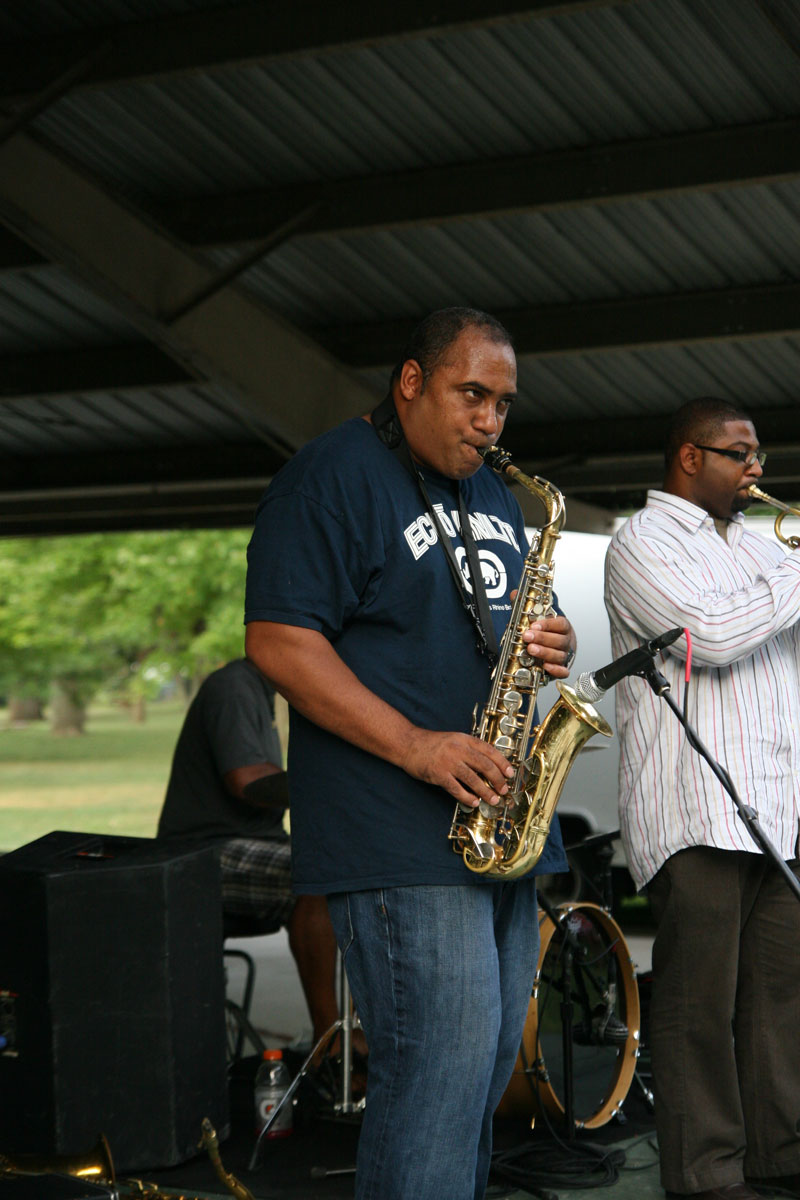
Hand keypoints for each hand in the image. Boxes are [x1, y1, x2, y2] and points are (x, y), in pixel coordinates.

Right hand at [399, 728, 514, 808]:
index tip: (510, 774)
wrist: (408, 744)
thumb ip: (470, 749)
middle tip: (503, 790)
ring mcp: (448, 762)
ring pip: (473, 779)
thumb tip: (489, 766)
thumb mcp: (454, 740)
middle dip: (497, 780)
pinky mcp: (438, 774)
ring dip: (485, 791)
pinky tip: (473, 802)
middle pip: (485, 765)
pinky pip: (457, 789)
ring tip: (492, 800)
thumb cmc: (432, 744)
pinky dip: (467, 797)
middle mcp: (458, 749)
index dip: (503, 763)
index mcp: (464, 739)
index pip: (489, 751)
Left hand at [522, 614, 575, 678]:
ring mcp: (565, 656)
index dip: (547, 625)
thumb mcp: (544, 622)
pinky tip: (546, 666)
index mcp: (564, 628)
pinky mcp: (562, 668)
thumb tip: (519, 607)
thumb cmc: (550, 633)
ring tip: (531, 649)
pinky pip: (563, 671)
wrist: (561, 645)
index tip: (533, 626)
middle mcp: (566, 642)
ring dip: (544, 652)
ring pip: (559, 655)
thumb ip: (534, 618)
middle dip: (542, 638)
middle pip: (559, 640)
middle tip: (527, 637)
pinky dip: (555, 669)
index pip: (560, 624)